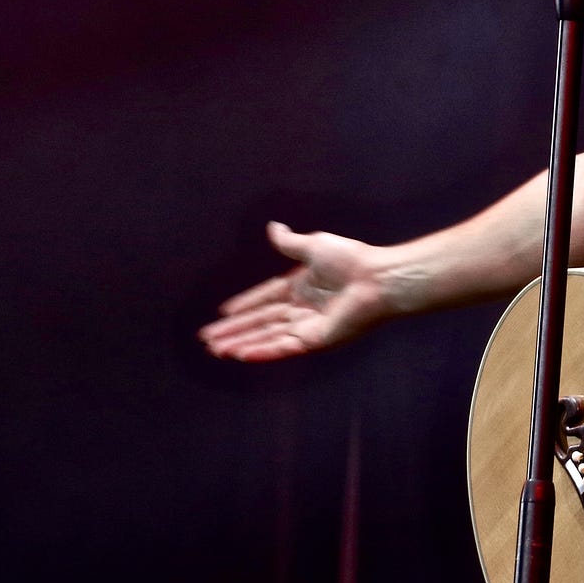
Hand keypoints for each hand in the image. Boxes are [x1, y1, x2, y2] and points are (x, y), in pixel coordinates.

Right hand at [198, 221, 397, 361]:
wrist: (377, 278)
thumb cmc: (351, 259)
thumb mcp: (314, 246)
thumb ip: (290, 243)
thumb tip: (272, 227)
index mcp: (302, 285)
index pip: (265, 298)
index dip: (244, 306)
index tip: (222, 313)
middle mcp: (302, 308)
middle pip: (260, 321)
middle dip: (234, 330)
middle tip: (206, 340)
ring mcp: (308, 326)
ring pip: (266, 336)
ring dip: (241, 343)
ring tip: (216, 350)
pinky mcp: (316, 340)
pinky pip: (283, 347)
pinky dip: (261, 351)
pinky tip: (240, 355)